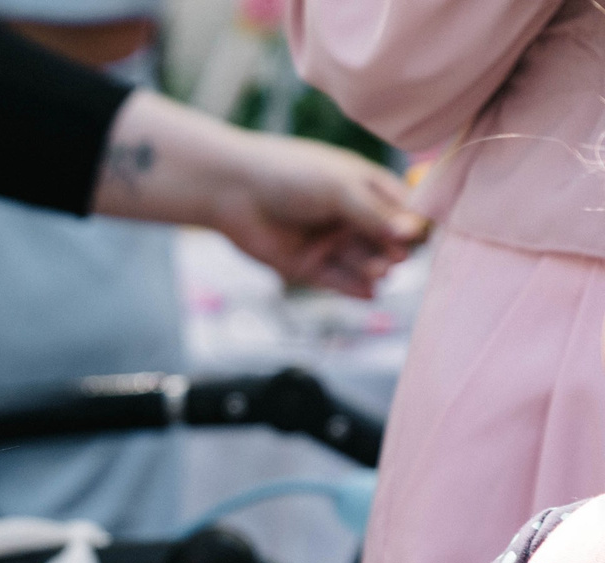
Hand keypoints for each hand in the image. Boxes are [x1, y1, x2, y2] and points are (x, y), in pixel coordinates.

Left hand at [203, 131, 421, 297]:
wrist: (235, 190)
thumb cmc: (292, 175)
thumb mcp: (340, 189)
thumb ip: (376, 213)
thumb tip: (415, 234)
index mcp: (368, 189)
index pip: (406, 213)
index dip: (416, 226)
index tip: (422, 237)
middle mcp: (353, 218)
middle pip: (388, 243)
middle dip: (396, 251)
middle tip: (397, 257)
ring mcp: (331, 243)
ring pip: (365, 263)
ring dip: (376, 269)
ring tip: (380, 269)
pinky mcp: (308, 266)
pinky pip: (338, 282)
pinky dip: (356, 289)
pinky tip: (371, 293)